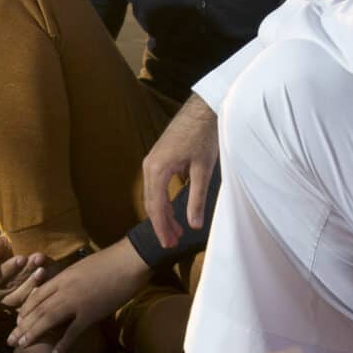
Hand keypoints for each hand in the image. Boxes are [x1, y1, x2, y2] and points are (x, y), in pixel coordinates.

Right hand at [0, 234, 50, 300]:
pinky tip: (46, 279)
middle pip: (7, 287)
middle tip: (38, 259)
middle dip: (24, 272)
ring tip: (43, 268)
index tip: (22, 258)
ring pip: (18, 297)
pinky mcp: (20, 306)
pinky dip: (38, 291)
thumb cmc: (5, 247)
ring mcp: (6, 301)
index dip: (7, 269)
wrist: (19, 252)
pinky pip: (28, 304)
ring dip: (32, 282)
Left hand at [9, 244, 153, 352]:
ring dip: (33, 334)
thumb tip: (64, 286)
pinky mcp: (91, 313)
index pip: (36, 295)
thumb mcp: (82, 267)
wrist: (129, 260)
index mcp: (62, 277)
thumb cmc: (110, 261)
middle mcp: (64, 290)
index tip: (19, 321)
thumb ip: (70, 278)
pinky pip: (72, 332)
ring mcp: (76, 302)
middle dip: (22, 326)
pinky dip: (62, 345)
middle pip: (37, 309)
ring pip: (48, 319)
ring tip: (22, 346)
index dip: (26, 310)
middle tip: (11, 340)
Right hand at [140, 96, 219, 251]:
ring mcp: (152, 161)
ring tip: (176, 230)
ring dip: (163, 213)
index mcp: (157, 170)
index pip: (156, 207)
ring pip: (152, 194)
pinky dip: (163, 200)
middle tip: (172, 243)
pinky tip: (174, 209)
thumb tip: (194, 225)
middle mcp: (149, 166)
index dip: (162, 228)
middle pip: (151, 203)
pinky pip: (156, 185)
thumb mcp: (203, 170)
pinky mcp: (158, 157)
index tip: (168, 244)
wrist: (203, 108)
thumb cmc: (204, 135)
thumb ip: (197, 199)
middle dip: (161, 224)